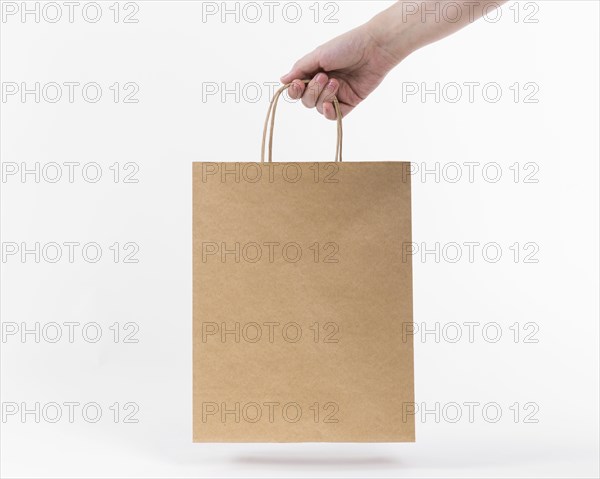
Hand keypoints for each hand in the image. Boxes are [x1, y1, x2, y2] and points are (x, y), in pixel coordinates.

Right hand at [280, 23, 401, 119]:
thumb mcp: (319, 55)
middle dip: (312, 91)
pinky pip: (335, 116)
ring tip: (336, 82)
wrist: (374, 49)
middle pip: (307, 100)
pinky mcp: (350, 102)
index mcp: (314, 71)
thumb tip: (282, 80)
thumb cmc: (347, 46)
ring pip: (319, 107)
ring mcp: (337, 94)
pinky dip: (330, 112)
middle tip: (324, 76)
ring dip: (324, 96)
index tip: (298, 84)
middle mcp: (324, 84)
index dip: (295, 90)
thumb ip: (300, 69)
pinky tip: (331, 104)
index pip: (298, 89)